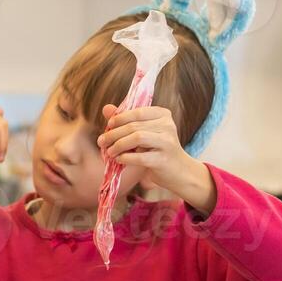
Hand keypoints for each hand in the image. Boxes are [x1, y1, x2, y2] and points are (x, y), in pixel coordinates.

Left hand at [97, 104, 216, 214]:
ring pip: (137, 138)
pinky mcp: (163, 159)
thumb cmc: (159, 150)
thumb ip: (126, 120)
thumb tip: (106, 108)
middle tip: (101, 141)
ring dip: (118, 145)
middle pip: (134, 126)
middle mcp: (168, 125)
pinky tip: (119, 159)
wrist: (180, 172)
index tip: (108, 125)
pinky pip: (139, 156)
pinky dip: (125, 157)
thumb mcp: (145, 132)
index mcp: (163, 115)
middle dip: (114, 134)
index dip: (120, 118)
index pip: (137, 112)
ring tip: (109, 151)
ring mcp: (167, 142)